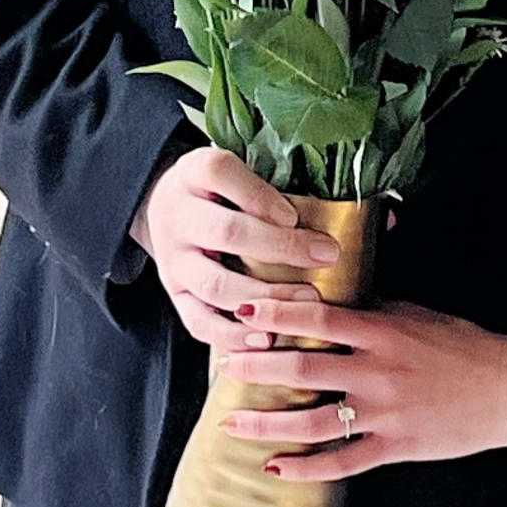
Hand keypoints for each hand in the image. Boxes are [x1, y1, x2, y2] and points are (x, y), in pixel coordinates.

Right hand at [132, 148, 320, 352]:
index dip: (260, 196)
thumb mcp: (236, 168)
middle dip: (281, 247)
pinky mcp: (176, 296)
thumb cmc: (219, 189)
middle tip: (326, 254)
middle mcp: (178, 217)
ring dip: (266, 296)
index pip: (220, 173)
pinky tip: (269, 338)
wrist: (168, 208)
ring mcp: (174, 261)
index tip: (294, 215)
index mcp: (194, 174)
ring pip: (216, 284)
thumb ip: (270, 180)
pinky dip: (235, 335)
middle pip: (227, 232)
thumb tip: (338, 204)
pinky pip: (199, 322)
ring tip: (308, 299)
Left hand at [240, 303, 506, 481]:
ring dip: (266, 423)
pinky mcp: (395, 446)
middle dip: (256, 368)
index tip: (244, 313)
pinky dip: (305, 469)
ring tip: (231, 421)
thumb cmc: (464, 345)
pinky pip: (342, 462)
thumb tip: (329, 300)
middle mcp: (379, 372)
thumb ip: (373, 309)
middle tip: (224, 367)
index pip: (319, 318)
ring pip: (313, 422)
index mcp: (383, 332)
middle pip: (303, 370)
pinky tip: (274, 468)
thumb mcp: (417, 314)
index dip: (278, 315)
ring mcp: (385, 413)